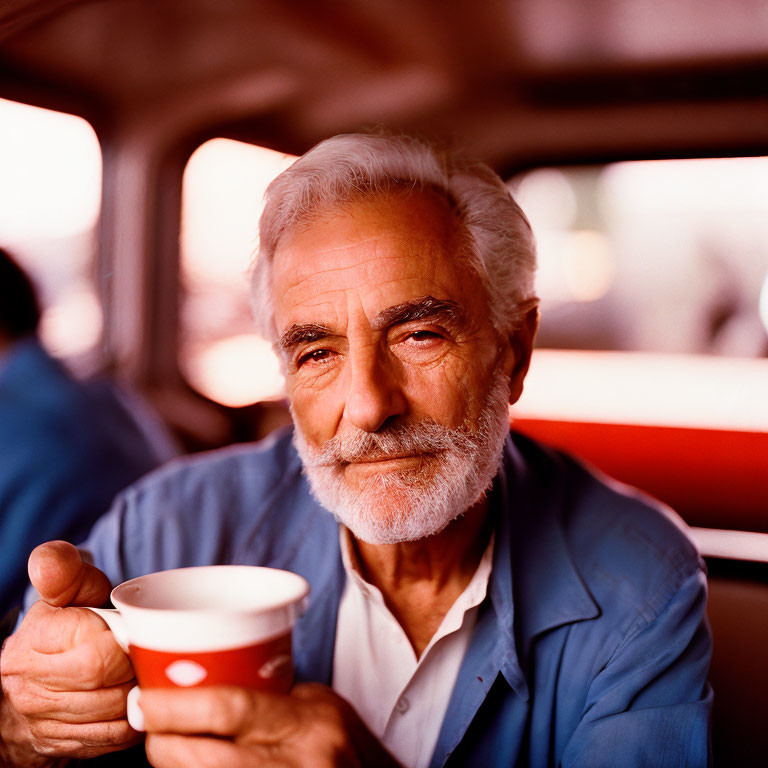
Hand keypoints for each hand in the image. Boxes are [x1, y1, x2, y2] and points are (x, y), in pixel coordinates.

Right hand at [0, 541, 140, 766]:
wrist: (38, 676)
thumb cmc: (69, 621)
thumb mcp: (68, 589)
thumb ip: (65, 570)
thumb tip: (47, 562)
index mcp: (33, 642)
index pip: (95, 651)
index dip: (126, 639)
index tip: (135, 628)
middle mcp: (30, 686)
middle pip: (105, 680)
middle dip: (135, 663)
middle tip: (148, 648)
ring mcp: (44, 721)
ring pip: (113, 713)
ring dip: (139, 691)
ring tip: (144, 669)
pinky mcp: (64, 745)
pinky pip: (114, 737)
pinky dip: (135, 717)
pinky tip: (138, 697)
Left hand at [141, 683, 402, 767]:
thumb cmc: (343, 741)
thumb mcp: (319, 704)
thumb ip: (270, 696)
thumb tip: (205, 682)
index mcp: (309, 724)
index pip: (231, 710)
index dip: (177, 708)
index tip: (145, 701)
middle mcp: (298, 765)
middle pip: (205, 759)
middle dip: (162, 745)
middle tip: (146, 724)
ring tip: (162, 747)